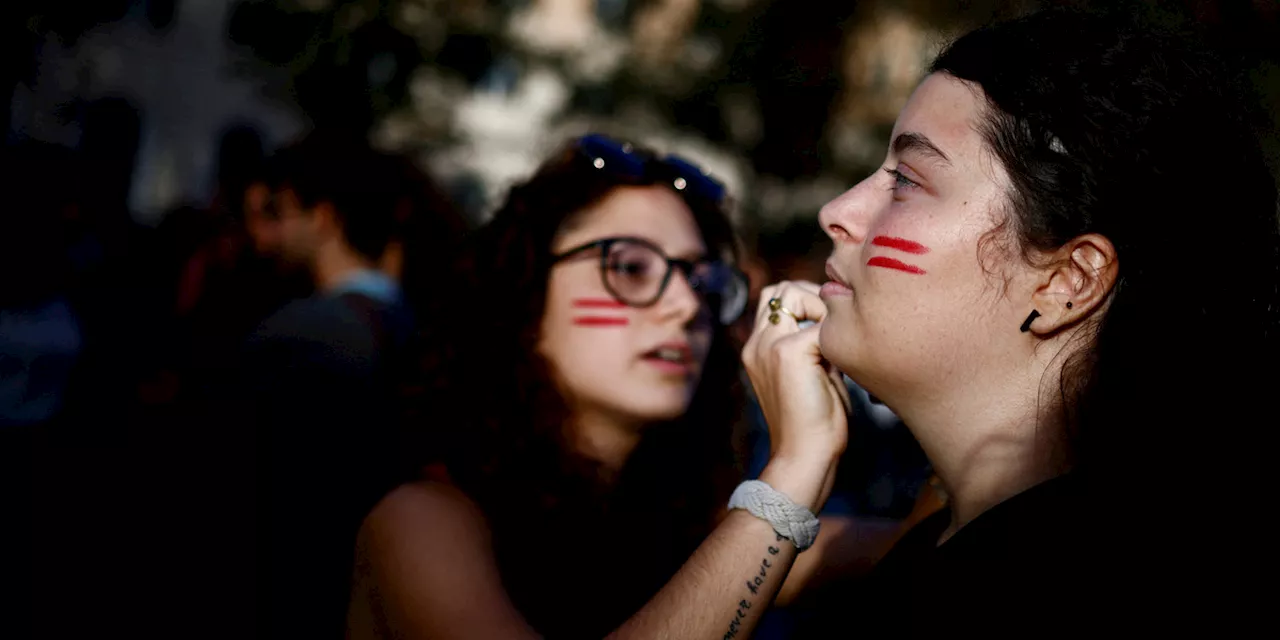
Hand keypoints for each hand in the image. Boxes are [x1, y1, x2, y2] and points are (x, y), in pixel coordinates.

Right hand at [742, 281, 850, 509]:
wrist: (805, 456)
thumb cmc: (815, 422)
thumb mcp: (811, 374)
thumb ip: (814, 345)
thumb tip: (836, 320)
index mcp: (757, 348)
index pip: (777, 300)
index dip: (809, 305)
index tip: (832, 330)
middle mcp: (756, 342)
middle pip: (780, 289)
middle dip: (812, 296)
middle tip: (835, 326)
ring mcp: (768, 345)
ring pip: (792, 292)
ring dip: (820, 307)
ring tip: (835, 339)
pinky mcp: (787, 352)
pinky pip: (820, 323)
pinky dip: (835, 335)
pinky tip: (842, 361)